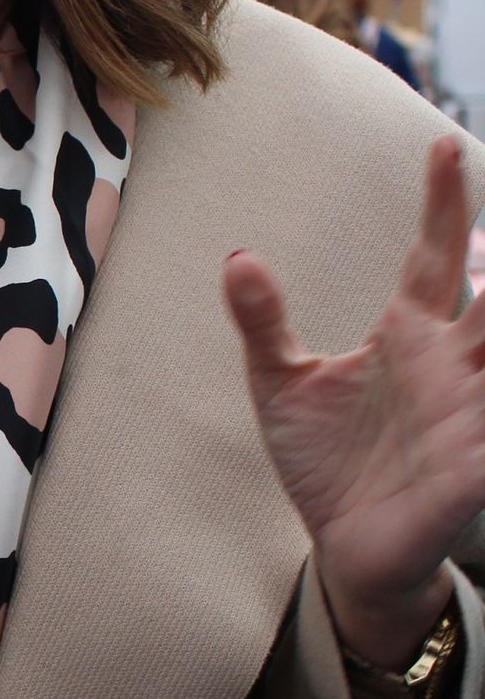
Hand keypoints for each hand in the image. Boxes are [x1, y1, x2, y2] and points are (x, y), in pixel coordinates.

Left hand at [224, 135, 483, 666]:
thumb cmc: (325, 464)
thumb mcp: (280, 385)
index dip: (443, 204)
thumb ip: (264, 322)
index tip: (440, 146)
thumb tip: (238, 257)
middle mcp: (451, 368)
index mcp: (411, 336)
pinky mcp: (472, 470)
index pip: (437, 256)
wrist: (343, 552)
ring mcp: (469, 416)